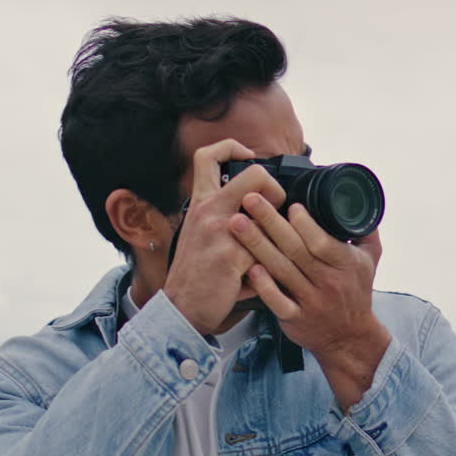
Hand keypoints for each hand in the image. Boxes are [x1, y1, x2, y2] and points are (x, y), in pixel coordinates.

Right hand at [162, 140, 286, 334]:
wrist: (181, 308)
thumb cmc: (195, 273)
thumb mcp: (201, 233)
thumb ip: (223, 215)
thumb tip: (254, 204)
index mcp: (201, 203)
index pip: (207, 156)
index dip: (232, 147)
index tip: (248, 156)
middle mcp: (209, 211)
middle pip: (255, 176)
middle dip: (275, 190)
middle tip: (274, 210)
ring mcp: (221, 232)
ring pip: (268, 218)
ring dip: (274, 236)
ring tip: (266, 253)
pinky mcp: (232, 257)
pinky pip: (266, 255)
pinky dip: (265, 271)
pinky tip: (252, 282)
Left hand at [229, 194, 390, 408]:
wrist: (349, 338)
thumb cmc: (356, 293)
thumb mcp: (370, 260)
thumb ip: (365, 230)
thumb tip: (359, 202)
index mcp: (345, 264)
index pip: (322, 241)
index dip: (303, 222)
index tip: (287, 203)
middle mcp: (327, 282)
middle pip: (295, 249)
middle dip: (270, 221)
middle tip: (250, 199)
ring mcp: (310, 301)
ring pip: (281, 270)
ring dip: (257, 244)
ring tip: (237, 223)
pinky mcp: (294, 318)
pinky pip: (277, 302)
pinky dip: (264, 286)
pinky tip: (249, 268)